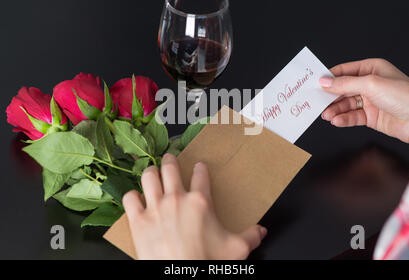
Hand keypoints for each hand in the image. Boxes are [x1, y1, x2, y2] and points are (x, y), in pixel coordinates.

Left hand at [122, 153, 266, 259]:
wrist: (181, 277)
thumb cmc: (206, 262)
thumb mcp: (236, 249)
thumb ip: (251, 236)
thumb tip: (261, 231)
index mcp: (200, 202)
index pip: (201, 175)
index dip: (200, 168)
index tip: (199, 166)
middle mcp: (176, 199)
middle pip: (170, 168)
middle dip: (170, 160)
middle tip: (170, 158)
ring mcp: (155, 208)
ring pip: (148, 177)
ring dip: (150, 172)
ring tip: (152, 171)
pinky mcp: (138, 221)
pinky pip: (129, 199)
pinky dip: (131, 197)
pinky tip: (135, 198)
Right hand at [319, 58, 408, 146]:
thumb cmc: (405, 97)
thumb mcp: (370, 84)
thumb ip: (345, 83)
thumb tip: (325, 82)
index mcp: (372, 69)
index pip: (345, 71)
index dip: (330, 77)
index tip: (315, 84)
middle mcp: (371, 84)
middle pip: (343, 89)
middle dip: (330, 96)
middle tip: (317, 102)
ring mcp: (371, 101)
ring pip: (346, 104)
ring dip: (335, 109)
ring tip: (326, 115)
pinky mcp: (371, 116)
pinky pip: (352, 116)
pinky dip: (343, 119)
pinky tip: (337, 120)